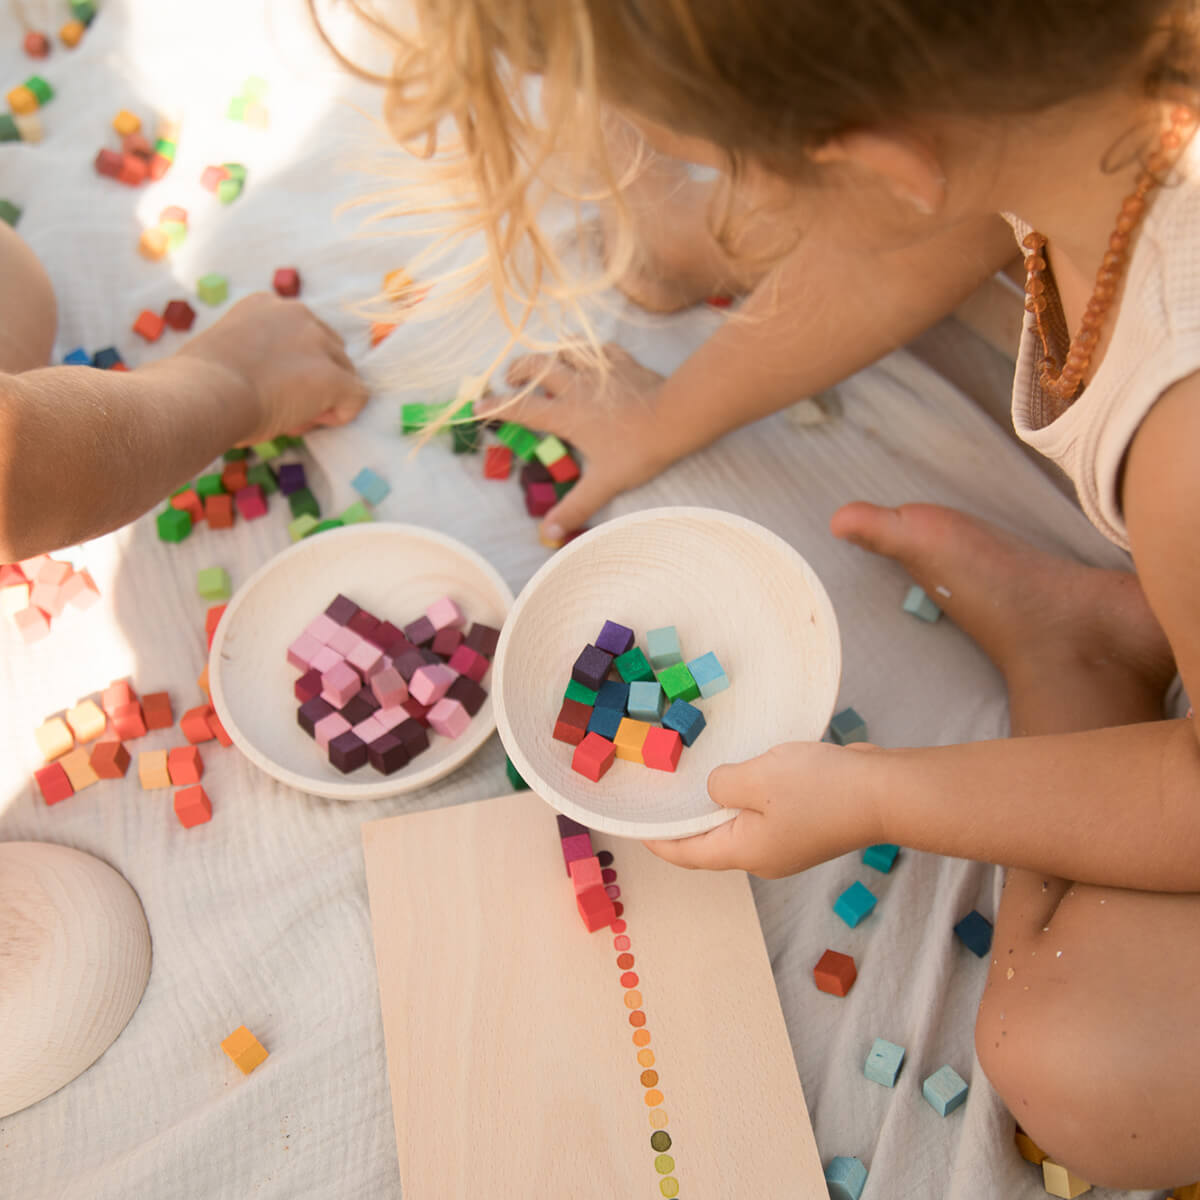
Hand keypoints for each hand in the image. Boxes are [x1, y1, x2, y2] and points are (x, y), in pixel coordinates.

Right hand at [174, 293, 367, 442]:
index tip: (266, 386)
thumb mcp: (225, 353)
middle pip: (328, 350)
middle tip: (279, 404)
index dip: (291, 365)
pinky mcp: (334, 377)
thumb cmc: (198, 383)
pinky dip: (339, 415)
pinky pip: (356, 397)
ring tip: (286, 415)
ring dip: (324, 398)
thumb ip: (253, 355)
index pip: (300, 334)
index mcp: (266, 305)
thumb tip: (268, 382)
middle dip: (313, 379)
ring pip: (344, 374)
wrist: (202, 395)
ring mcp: (319, 344)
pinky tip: (305, 422)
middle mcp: (297, 314)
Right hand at [476, 342, 668, 537]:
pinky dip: (588, 351)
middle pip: (537, 366)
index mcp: (566, 415)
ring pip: (565, 348)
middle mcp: (576, 387)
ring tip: (546, 362)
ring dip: (550, 352)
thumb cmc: (638, 450)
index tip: (477, 407)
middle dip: (519, 369)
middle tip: (512, 378)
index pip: (522, 408)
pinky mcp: (622, 361)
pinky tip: (590, 358)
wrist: (676, 417)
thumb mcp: (605, 483)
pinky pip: (598, 348)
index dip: (496, 407)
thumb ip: (576, 506)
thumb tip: (548, 533)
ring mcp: (599, 370)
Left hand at [645, 741, 885, 877]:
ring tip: (700, 775)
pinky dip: (751, 792)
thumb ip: (722, 784)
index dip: (659, 842)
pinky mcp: (808, 824)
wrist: (885, 793)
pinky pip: (767, 809)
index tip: (636, 828)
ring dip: (722, 801)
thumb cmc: (821, 789)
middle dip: (688, 820)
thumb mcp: (757, 777)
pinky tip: (749, 767)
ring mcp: (789, 842)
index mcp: (746, 852)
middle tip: (664, 794)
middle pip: (713, 841)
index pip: (688, 855)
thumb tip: (716, 789)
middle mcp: (765, 856)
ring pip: (742, 822)